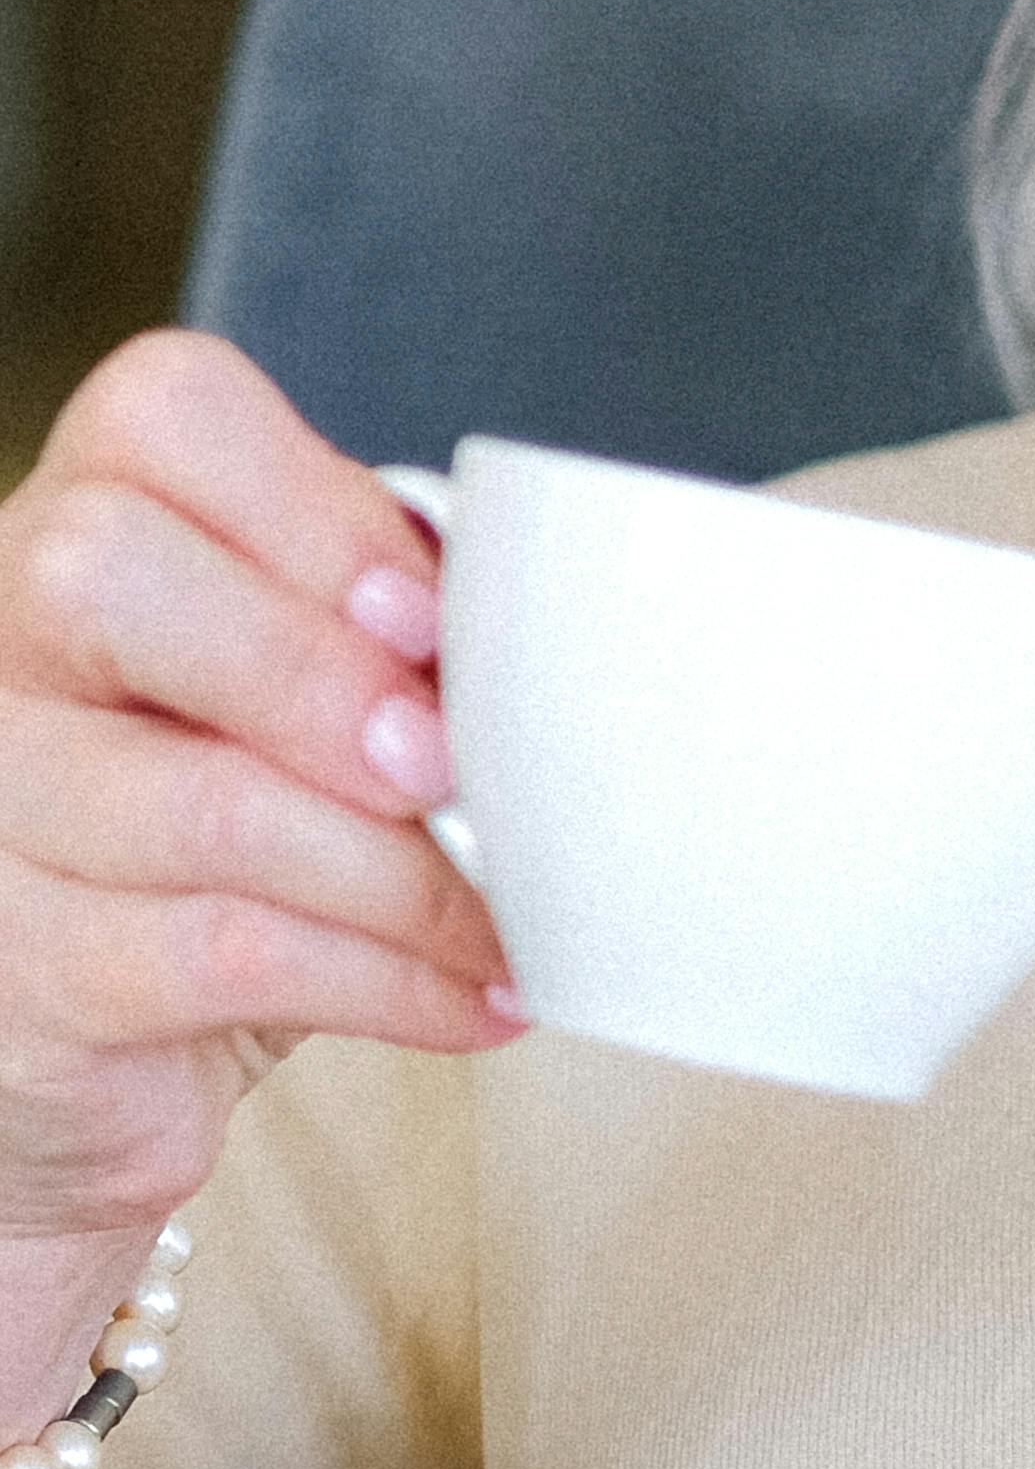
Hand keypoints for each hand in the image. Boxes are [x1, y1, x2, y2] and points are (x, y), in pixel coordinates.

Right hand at [0, 330, 517, 1423]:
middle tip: (448, 771)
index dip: (318, 508)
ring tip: (506, 919)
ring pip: (204, 800)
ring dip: (404, 871)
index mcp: (86, 533)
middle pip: (114, 574)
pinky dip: (389, 980)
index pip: (164, 415)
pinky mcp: (26, 969)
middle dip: (326, 675)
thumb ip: (376, 644)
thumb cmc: (221, 852)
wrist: (109, 1053)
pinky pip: (225, 956)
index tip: (432, 620)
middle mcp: (2, 644)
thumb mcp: (295, 713)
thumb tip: (547, 651)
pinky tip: (472, 997)